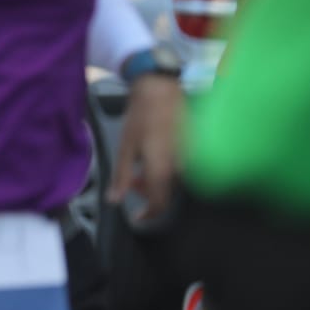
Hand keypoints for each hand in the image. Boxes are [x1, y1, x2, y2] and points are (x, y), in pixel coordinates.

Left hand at [112, 75, 182, 224]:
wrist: (162, 92)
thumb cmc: (141, 119)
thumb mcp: (125, 148)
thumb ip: (121, 177)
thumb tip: (114, 200)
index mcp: (163, 170)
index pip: (160, 204)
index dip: (149, 214)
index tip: (137, 217)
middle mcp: (181, 168)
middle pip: (167, 193)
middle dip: (147, 192)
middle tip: (130, 181)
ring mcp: (190, 159)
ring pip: (173, 181)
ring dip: (155, 181)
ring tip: (138, 166)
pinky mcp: (194, 150)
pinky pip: (180, 169)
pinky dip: (165, 170)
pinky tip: (152, 158)